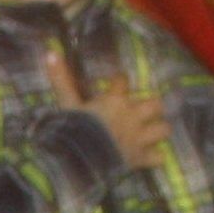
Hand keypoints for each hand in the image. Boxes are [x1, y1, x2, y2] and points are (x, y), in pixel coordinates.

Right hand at [44, 49, 168, 170]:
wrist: (80, 160)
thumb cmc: (73, 129)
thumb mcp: (66, 104)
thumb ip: (62, 80)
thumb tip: (50, 52)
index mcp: (115, 101)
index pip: (123, 81)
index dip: (120, 81)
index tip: (117, 83)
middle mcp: (132, 116)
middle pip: (155, 104)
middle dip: (152, 106)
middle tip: (144, 110)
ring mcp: (139, 138)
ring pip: (163, 129)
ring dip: (158, 130)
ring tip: (152, 133)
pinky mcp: (141, 157)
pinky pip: (158, 158)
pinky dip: (155, 158)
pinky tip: (151, 157)